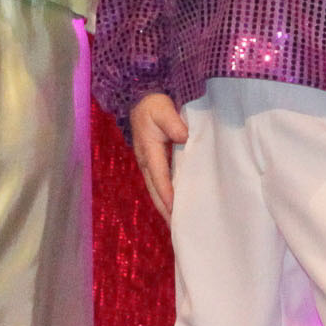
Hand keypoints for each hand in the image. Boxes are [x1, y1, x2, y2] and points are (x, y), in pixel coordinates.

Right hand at [126, 93, 188, 220]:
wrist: (141, 96)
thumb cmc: (154, 104)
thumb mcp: (163, 109)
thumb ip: (174, 123)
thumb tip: (184, 137)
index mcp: (149, 151)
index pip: (159, 178)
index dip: (167, 195)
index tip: (175, 211)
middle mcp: (146, 160)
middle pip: (155, 191)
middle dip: (165, 210)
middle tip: (177, 229)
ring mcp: (147, 162)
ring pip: (155, 189)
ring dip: (164, 206)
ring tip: (175, 224)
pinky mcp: (151, 161)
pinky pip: (157, 183)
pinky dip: (164, 196)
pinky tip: (174, 205)